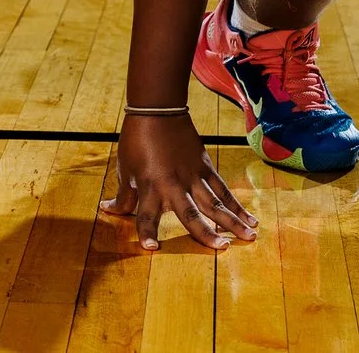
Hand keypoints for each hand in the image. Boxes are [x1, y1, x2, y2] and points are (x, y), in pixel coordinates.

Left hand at [99, 112, 258, 249]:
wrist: (157, 111)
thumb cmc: (136, 141)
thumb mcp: (126, 169)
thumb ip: (124, 195)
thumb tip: (108, 209)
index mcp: (150, 186)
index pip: (146, 215)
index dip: (147, 232)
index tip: (151, 248)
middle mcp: (173, 185)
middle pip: (192, 214)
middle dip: (207, 233)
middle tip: (223, 248)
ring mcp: (192, 176)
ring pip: (215, 203)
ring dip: (232, 220)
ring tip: (250, 236)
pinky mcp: (205, 167)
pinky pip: (222, 189)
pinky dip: (236, 204)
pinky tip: (249, 217)